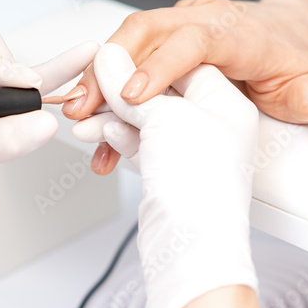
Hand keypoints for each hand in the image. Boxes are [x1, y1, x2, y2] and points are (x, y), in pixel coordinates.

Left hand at [0, 7, 97, 301]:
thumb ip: (2, 139)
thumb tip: (46, 122)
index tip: (13, 87)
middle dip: (8, 77)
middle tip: (15, 108)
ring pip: (7, 68)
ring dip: (23, 90)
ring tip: (28, 114)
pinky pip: (15, 88)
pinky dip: (43, 82)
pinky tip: (73, 67)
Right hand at [67, 0, 307, 174]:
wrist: (279, 36)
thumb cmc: (284, 54)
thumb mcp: (303, 78)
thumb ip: (304, 94)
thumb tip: (303, 105)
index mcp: (229, 31)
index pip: (189, 40)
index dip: (158, 67)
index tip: (133, 97)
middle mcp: (195, 24)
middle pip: (141, 36)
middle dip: (107, 72)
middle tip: (84, 107)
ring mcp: (173, 34)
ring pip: (125, 50)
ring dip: (98, 84)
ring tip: (81, 119)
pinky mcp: (160, 49)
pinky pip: (126, 67)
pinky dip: (109, 98)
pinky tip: (102, 128)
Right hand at [74, 43, 258, 307]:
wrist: (192, 247)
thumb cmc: (200, 188)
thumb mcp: (165, 120)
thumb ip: (131, 88)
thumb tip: (109, 59)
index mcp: (224, 103)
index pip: (180, 64)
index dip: (142, 62)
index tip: (111, 61)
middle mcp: (210, 124)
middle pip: (156, 93)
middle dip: (118, 94)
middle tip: (88, 92)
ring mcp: (187, 148)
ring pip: (143, 119)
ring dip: (110, 118)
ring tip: (83, 120)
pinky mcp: (167, 168)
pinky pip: (138, 142)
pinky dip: (116, 136)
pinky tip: (98, 133)